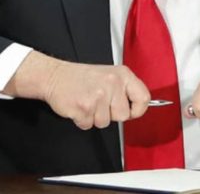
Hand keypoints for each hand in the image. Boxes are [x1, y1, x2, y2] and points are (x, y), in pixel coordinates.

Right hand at [4, 51, 150, 129]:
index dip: (138, 110)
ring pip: (105, 122)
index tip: (130, 111)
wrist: (55, 76)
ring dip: (95, 117)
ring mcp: (98, 95)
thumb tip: (140, 107)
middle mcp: (112, 83)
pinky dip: (82, 120)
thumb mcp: (110, 75)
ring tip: (88, 102)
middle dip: (111, 114)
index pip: (143, 98)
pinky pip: (89, 125)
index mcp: (122, 75)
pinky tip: (79, 106)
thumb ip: (125, 90)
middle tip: (100, 102)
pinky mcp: (84, 107)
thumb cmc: (83, 78)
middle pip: (123, 115)